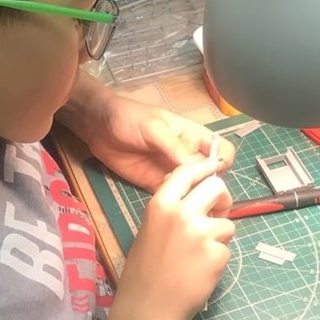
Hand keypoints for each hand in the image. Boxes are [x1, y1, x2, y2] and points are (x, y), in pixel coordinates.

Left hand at [84, 95, 235, 192]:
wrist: (97, 127)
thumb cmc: (129, 118)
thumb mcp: (154, 128)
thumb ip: (176, 146)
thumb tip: (199, 167)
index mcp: (193, 136)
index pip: (221, 150)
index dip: (221, 161)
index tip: (210, 171)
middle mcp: (187, 156)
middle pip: (211, 175)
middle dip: (209, 186)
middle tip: (196, 192)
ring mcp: (172, 172)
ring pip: (194, 189)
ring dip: (193, 197)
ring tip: (181, 199)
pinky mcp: (156, 185)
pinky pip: (174, 197)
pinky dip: (175, 202)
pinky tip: (168, 202)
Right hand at [112, 158, 234, 319]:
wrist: (147, 309)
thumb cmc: (143, 274)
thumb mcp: (149, 231)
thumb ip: (169, 210)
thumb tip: (191, 192)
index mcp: (160, 205)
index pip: (187, 172)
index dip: (204, 169)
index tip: (214, 170)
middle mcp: (182, 213)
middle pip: (216, 187)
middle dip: (222, 199)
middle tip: (218, 212)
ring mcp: (202, 233)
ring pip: (226, 224)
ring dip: (218, 238)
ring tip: (196, 258)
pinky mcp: (217, 254)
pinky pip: (226, 249)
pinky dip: (217, 261)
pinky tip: (199, 273)